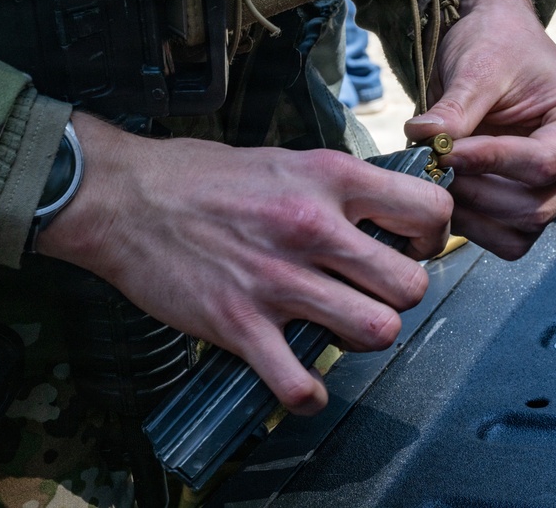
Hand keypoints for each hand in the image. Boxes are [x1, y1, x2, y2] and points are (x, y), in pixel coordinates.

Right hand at [39, 112, 452, 414]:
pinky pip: (299, 382)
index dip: (433, 236)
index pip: (427, 210)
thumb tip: (383, 217)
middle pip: (410, 286)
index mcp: (328, 179)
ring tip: (343, 327)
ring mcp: (278, 280)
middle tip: (378, 292)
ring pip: (375, 331)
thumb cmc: (200, 177)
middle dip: (402, 296)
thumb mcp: (285, 161)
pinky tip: (305, 380)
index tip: (414, 247)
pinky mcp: (240, 324)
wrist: (122, 198)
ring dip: (365, 338)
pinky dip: (310, 393)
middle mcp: (312, 228)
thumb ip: (337, 189)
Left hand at [405, 0, 555, 259]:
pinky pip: (507, 240)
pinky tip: (448, 192)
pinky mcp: (532, 208)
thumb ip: (456, 107)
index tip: (444, 150)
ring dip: (471, 212)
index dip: (489, 162)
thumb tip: (425, 138)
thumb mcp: (478, 66)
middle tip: (433, 165)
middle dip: (477, 191)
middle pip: (535, 207)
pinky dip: (473, 226)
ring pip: (520, 230)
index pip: (543, 162)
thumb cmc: (497, 45)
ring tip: (438, 176)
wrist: (493, 44)